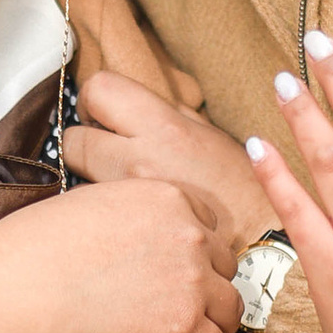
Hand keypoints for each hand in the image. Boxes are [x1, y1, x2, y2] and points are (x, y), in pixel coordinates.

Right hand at [0, 176, 241, 332]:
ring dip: (221, 320)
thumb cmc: (42, 244)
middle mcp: (190, 236)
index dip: (198, 245)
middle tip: (197, 299)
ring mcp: (192, 283)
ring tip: (212, 332)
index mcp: (168, 198)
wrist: (31, 287)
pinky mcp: (185, 327)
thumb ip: (125, 210)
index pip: (206, 220)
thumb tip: (121, 225)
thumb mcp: (91, 201)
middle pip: (223, 262)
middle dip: (211, 280)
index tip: (190, 262)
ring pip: (230, 306)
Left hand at [62, 72, 272, 251]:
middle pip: (71, 140)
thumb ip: (166, 112)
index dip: (95, 100)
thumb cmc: (240, 187)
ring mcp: (129, 202)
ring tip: (119, 191)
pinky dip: (101, 217)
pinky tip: (125, 219)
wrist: (260, 245)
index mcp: (164, 127)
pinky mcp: (124, 236)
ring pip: (75, 185)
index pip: (98, 88)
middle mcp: (139, 161)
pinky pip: (94, 219)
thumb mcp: (208, 134)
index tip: (103, 114)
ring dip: (89, 184)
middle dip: (83, 143)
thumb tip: (123, 102)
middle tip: (104, 152)